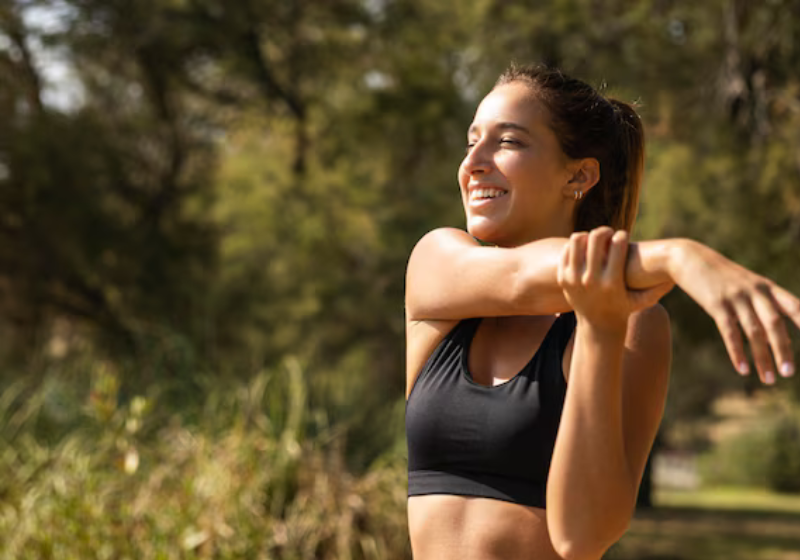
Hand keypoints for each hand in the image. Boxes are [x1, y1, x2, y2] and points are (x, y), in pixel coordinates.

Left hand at [557, 227, 673, 332]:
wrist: (596, 325)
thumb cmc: (624, 308)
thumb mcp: (642, 300)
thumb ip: (658, 288)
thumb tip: (675, 275)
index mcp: (612, 282)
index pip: (616, 244)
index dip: (621, 235)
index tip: (623, 236)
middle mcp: (591, 280)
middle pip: (595, 238)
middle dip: (604, 231)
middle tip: (609, 234)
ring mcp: (574, 279)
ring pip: (577, 240)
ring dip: (587, 236)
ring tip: (595, 241)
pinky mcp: (563, 278)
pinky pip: (566, 251)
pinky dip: (575, 246)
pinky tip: (585, 249)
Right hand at [670, 240, 799, 383]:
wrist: (690, 258)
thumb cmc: (721, 277)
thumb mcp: (747, 286)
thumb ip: (764, 308)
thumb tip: (775, 341)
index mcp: (768, 288)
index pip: (795, 307)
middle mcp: (756, 292)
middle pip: (774, 324)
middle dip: (783, 350)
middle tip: (788, 373)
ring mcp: (736, 298)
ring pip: (753, 332)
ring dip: (762, 358)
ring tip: (768, 379)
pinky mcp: (716, 304)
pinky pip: (730, 332)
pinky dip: (737, 352)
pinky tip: (742, 369)